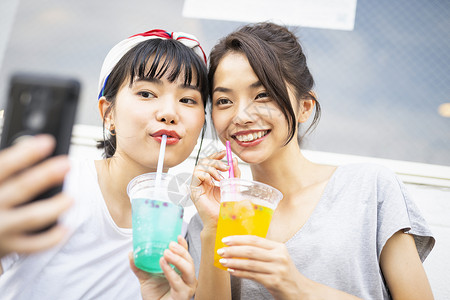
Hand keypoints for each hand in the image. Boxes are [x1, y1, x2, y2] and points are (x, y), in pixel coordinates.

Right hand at [0, 135, 71, 258]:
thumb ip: (9, 169)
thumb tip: (33, 145)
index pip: (4, 166)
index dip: (26, 153)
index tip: (47, 142)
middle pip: (20, 188)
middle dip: (45, 175)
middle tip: (66, 164)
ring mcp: (1, 228)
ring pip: (31, 217)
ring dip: (54, 207)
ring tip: (71, 198)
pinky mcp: (9, 246)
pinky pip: (34, 245)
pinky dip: (52, 237)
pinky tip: (66, 227)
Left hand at [129, 236, 196, 299]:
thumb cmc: (154, 295)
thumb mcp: (145, 278)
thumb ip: (139, 266)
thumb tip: (131, 253)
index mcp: (181, 270)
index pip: (185, 255)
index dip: (183, 245)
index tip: (178, 236)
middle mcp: (187, 277)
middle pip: (189, 260)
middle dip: (180, 251)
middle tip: (169, 245)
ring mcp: (187, 286)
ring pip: (189, 269)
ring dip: (177, 259)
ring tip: (165, 254)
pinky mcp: (184, 295)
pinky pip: (179, 282)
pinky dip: (171, 272)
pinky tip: (163, 264)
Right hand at [190, 151, 239, 229]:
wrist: (222, 220)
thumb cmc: (227, 207)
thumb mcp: (234, 186)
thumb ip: (235, 173)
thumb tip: (234, 160)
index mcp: (210, 180)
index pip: (210, 162)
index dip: (216, 155)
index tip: (225, 153)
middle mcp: (202, 182)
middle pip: (204, 162)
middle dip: (215, 161)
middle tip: (226, 166)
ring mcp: (197, 186)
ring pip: (199, 166)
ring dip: (212, 169)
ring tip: (221, 178)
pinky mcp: (194, 191)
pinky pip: (196, 175)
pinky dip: (206, 175)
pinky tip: (213, 182)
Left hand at [216, 235, 300, 299]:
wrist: (300, 291)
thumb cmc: (285, 274)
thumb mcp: (278, 258)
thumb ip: (263, 251)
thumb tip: (238, 247)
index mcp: (279, 247)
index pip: (255, 240)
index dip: (239, 239)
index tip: (226, 240)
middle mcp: (279, 257)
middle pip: (251, 251)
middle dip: (233, 250)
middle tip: (221, 251)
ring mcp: (277, 269)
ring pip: (250, 264)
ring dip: (234, 262)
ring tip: (223, 261)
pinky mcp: (274, 282)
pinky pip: (252, 276)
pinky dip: (240, 273)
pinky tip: (231, 271)